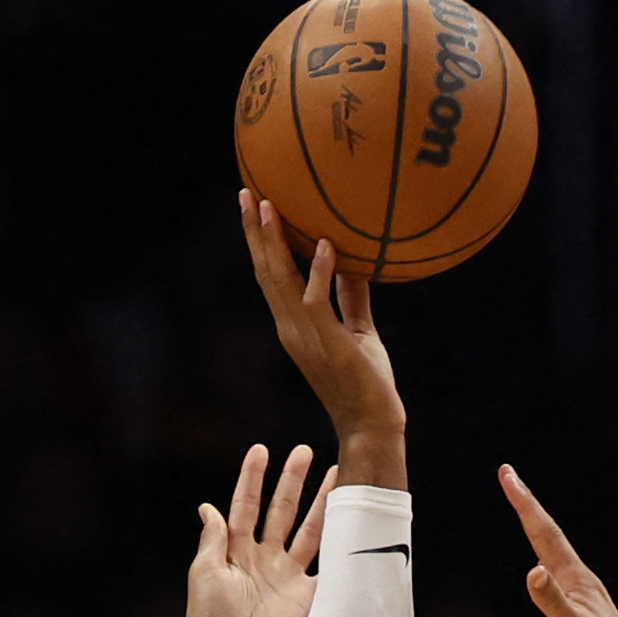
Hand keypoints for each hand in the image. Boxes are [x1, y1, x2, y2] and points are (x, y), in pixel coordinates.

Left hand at [182, 441, 329, 616]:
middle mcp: (265, 559)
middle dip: (293, 481)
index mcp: (236, 551)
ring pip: (309, 531)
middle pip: (282, 511)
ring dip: (321, 504)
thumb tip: (208, 507)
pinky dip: (341, 546)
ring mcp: (289, 576)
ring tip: (336, 475)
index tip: (261, 450)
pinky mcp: (309, 597)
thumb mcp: (203, 572)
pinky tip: (353, 522)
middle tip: (305, 451)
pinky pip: (329, 565)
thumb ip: (213, 538)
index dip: (253, 478)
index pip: (246, 505)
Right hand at [240, 189, 405, 470]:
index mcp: (294, 324)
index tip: (253, 205)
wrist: (372, 425)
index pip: (270, 275)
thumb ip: (350, 296)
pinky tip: (323, 244)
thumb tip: (350, 259)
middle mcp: (291, 328)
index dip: (259, 241)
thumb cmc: (367, 381)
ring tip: (267, 204)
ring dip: (272, 242)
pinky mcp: (328, 345)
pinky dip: (319, 273)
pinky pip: (317, 303)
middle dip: (254, 232)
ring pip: (279, 282)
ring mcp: (306, 337)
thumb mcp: (358, 330)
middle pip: (264, 272)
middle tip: (246, 191)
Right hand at [501, 465, 617, 616]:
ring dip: (536, 528)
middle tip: (508, 477)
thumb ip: (553, 602)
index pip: (545, 533)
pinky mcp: (583, 613)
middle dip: (527, 506)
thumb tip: (532, 571)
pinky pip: (558, 576)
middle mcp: (582, 581)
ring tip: (524, 510)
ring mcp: (584, 596)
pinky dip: (544, 559)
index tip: (507, 474)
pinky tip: (543, 567)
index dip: (525, 503)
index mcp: (578, 579)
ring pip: (555, 553)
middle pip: (549, 535)